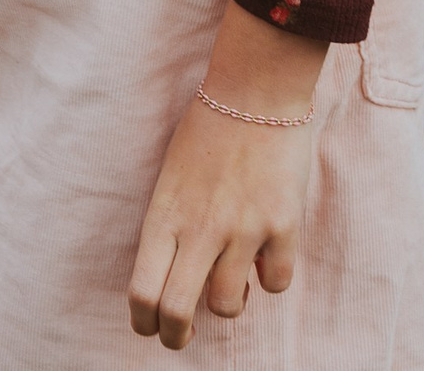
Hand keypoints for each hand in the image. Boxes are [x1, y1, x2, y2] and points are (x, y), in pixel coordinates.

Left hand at [128, 100, 313, 346]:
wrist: (257, 86)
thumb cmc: (209, 129)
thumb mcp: (172, 177)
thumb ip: (172, 228)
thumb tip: (176, 279)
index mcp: (165, 213)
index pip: (141, 292)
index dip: (144, 323)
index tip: (153, 326)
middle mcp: (200, 226)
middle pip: (175, 314)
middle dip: (176, 337)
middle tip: (184, 334)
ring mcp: (242, 227)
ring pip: (227, 306)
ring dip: (230, 301)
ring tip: (235, 277)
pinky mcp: (282, 223)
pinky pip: (276, 283)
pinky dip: (270, 277)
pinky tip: (267, 252)